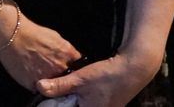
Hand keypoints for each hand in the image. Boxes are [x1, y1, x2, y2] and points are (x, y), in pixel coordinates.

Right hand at [0, 7, 80, 92]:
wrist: (10, 35)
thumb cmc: (30, 33)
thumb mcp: (56, 37)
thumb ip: (67, 50)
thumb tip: (72, 57)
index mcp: (67, 55)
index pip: (77, 67)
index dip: (71, 67)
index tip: (66, 66)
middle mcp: (59, 68)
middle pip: (64, 77)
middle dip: (59, 73)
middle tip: (48, 65)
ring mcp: (46, 77)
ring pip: (52, 84)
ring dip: (48, 79)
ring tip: (37, 67)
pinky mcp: (33, 84)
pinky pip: (38, 88)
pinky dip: (36, 82)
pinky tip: (29, 71)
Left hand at [34, 51, 160, 106]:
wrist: (134, 69)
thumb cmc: (107, 76)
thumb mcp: (79, 80)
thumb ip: (59, 86)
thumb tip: (39, 87)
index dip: (57, 105)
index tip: (50, 98)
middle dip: (65, 101)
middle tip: (58, 91)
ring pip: (82, 105)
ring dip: (74, 98)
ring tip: (69, 88)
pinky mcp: (109, 104)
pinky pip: (90, 103)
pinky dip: (82, 97)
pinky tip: (80, 88)